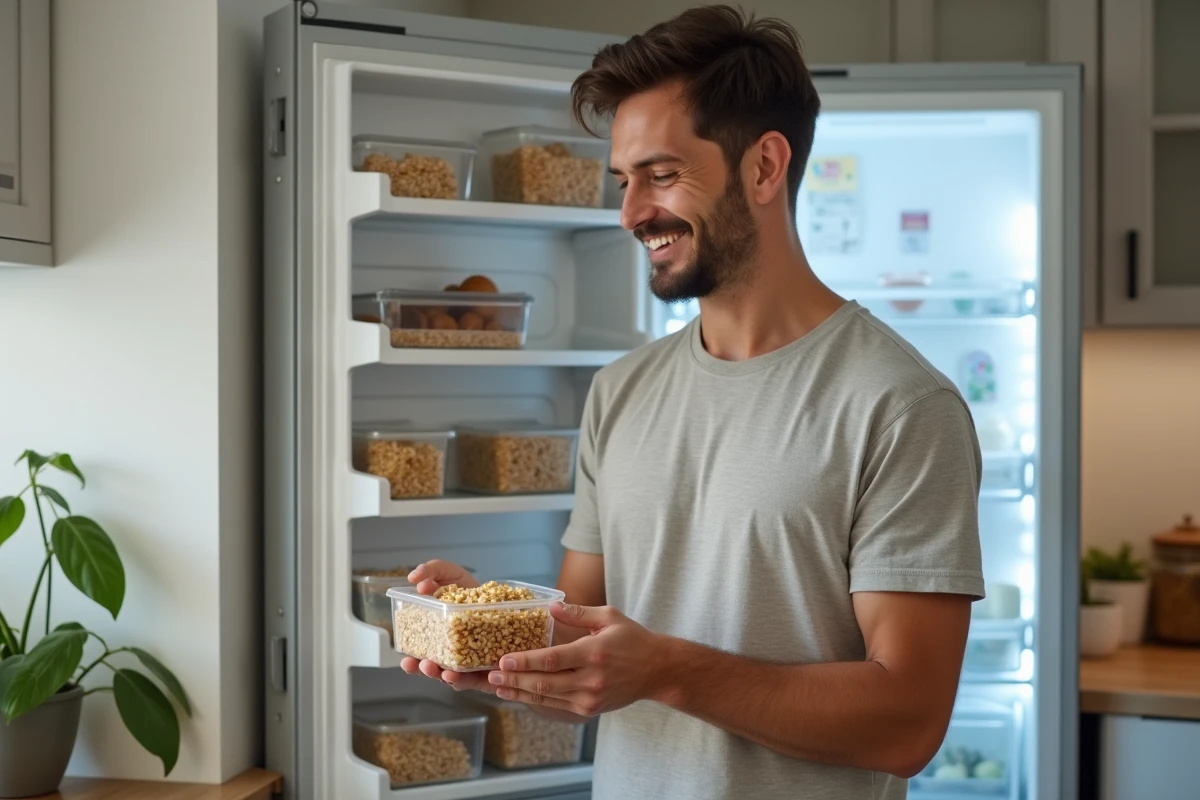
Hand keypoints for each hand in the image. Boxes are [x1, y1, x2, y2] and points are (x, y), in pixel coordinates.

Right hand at [398, 560, 491, 691]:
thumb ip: (429, 572)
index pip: (419, 657)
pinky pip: (480, 675)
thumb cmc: (465, 587)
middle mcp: (450, 653)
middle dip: (427, 671)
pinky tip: (474, 672)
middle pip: (436, 671)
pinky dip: (476, 676)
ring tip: (445, 673)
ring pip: (456, 677)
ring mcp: (469, 659)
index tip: (406, 661)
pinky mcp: (488, 662)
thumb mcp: (446, 572)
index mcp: (434, 638)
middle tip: (424, 665)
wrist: (497, 592)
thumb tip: (414, 579)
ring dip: (449, 677)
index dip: (411, 663)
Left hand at [486, 601, 664, 716]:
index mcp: (594, 653)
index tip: (504, 659)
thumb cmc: (633, 639)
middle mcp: (591, 679)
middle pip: (544, 682)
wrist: (658, 671)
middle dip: (514, 679)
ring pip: (547, 697)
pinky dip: (533, 700)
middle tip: (490, 674)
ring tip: (495, 685)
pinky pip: (556, 705)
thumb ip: (579, 613)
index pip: (553, 659)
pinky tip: (517, 694)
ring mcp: (589, 698)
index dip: (526, 661)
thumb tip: (551, 607)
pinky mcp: (589, 710)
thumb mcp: (610, 616)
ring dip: (519, 692)